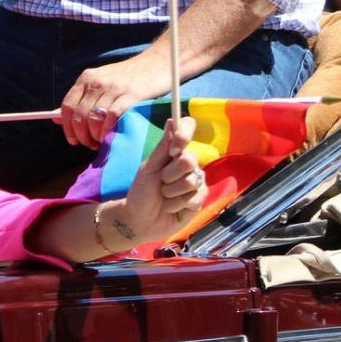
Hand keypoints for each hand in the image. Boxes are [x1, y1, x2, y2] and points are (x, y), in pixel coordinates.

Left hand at [60, 51, 169, 149]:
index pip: (67, 106)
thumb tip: (56, 119)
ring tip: (100, 142)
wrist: (157, 63)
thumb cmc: (128, 77)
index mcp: (86, 78)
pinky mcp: (131, 94)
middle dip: (81, 135)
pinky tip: (110, 136)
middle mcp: (97, 81)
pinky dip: (107, 130)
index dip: (67, 127)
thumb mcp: (101, 82)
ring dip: (94, 136)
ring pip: (94, 118)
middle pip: (79, 115)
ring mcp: (114, 87)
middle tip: (89, 144)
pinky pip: (112, 116)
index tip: (73, 140)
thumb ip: (81, 99)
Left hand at [107, 116, 205, 247]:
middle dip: (170, 174)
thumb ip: (162, 148)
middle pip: (190, 159)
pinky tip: (171, 207)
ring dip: (172, 191)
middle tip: (161, 182)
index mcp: (174, 152)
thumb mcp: (148, 168)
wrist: (140, 220)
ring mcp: (196, 181)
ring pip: (192, 180)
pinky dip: (178, 203)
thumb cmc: (141, 192)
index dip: (185, 133)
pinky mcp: (200, 199)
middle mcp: (188, 163)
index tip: (175, 147)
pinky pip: (195, 197)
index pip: (188, 129)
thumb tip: (172, 121)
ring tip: (164, 196)